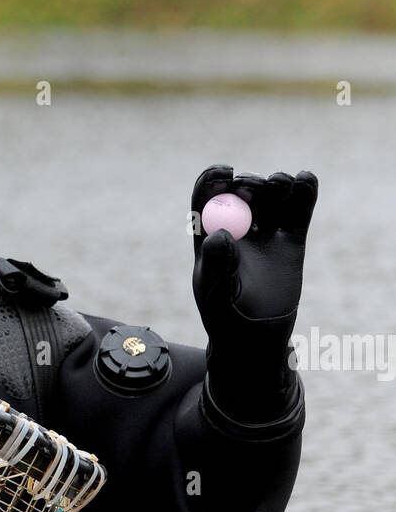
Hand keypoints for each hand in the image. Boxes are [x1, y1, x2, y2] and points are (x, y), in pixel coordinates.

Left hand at [191, 164, 317, 424]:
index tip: (224, 172)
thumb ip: (216, 266)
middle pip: (243, 192)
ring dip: (276, 184)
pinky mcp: (291, 239)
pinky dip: (303, 193)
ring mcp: (265, 232)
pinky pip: (297, 212)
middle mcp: (237, 228)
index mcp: (208, 236)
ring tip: (282, 185)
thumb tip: (218, 235)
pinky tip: (305, 180)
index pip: (206, 198)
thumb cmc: (225, 319)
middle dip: (250, 184)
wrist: (256, 338)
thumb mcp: (216, 295)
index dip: (213, 181)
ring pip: (272, 198)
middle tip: (255, 186)